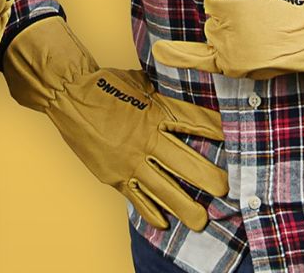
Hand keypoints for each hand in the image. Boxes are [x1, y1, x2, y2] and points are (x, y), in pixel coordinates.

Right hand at [3, 18, 227, 230]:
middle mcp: (147, 138)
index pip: (194, 123)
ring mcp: (130, 160)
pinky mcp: (114, 175)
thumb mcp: (138, 81)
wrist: (69, 94)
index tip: (234, 141)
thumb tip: (177, 88)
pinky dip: (151, 212)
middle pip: (185, 162)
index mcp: (156, 111)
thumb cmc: (104, 83)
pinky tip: (164, 222)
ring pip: (164, 188)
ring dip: (185, 206)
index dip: (217, 132)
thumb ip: (159, 92)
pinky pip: (137, 198)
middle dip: (208, 178)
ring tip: (202, 220)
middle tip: (225, 191)